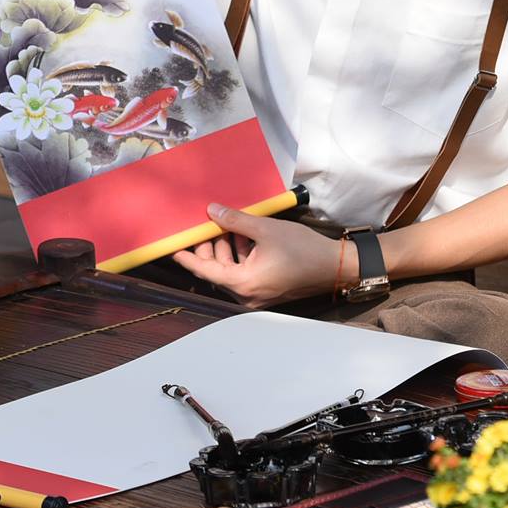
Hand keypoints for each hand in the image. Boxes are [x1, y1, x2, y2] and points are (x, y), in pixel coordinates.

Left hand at [171, 203, 345, 308]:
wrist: (335, 266)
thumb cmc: (303, 250)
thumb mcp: (266, 230)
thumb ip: (236, 220)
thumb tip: (212, 211)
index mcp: (243, 284)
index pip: (205, 271)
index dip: (188, 257)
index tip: (172, 248)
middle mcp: (246, 295)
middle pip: (217, 271)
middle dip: (210, 247)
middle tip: (204, 225)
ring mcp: (256, 295)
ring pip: (230, 271)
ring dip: (226, 249)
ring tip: (226, 224)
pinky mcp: (266, 290)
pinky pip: (244, 273)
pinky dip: (240, 256)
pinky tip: (243, 235)